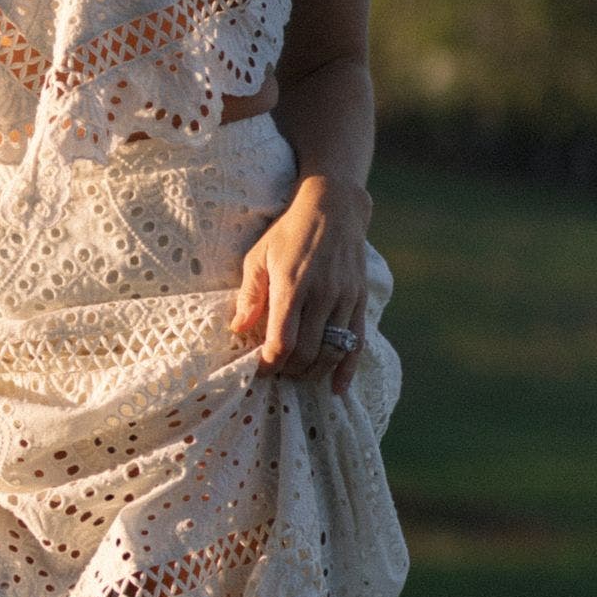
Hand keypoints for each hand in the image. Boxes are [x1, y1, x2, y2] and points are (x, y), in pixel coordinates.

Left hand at [232, 176, 371, 394]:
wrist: (334, 208)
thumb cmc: (289, 232)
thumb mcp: (259, 256)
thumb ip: (250, 294)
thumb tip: (237, 329)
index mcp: (291, 285)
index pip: (281, 340)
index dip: (269, 364)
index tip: (259, 371)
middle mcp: (321, 295)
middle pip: (306, 352)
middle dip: (289, 370)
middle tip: (277, 372)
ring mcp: (344, 298)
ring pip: (331, 351)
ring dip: (313, 372)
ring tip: (298, 375)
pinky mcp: (359, 301)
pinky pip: (357, 343)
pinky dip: (347, 370)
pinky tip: (336, 388)